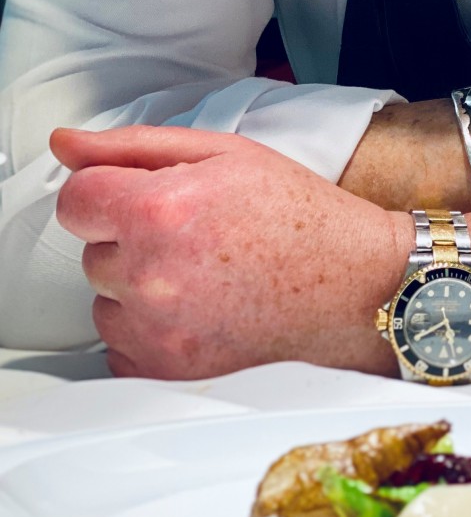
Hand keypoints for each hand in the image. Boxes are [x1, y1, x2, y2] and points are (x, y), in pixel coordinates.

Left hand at [51, 126, 403, 378]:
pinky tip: (202, 312)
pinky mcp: (169, 373)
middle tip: (197, 236)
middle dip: (132, 239)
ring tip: (204, 276)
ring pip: (105, 303)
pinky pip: (122, 350)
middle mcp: (150, 275)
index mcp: (160, 210)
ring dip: (138, 289)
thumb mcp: (225, 154)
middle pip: (93, 252)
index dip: (110, 192)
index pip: (76, 200)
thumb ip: (135, 146)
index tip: (144, 198)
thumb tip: (67, 144)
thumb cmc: (302, 217)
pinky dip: (150, 334)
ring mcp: (158, 331)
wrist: (356, 286)